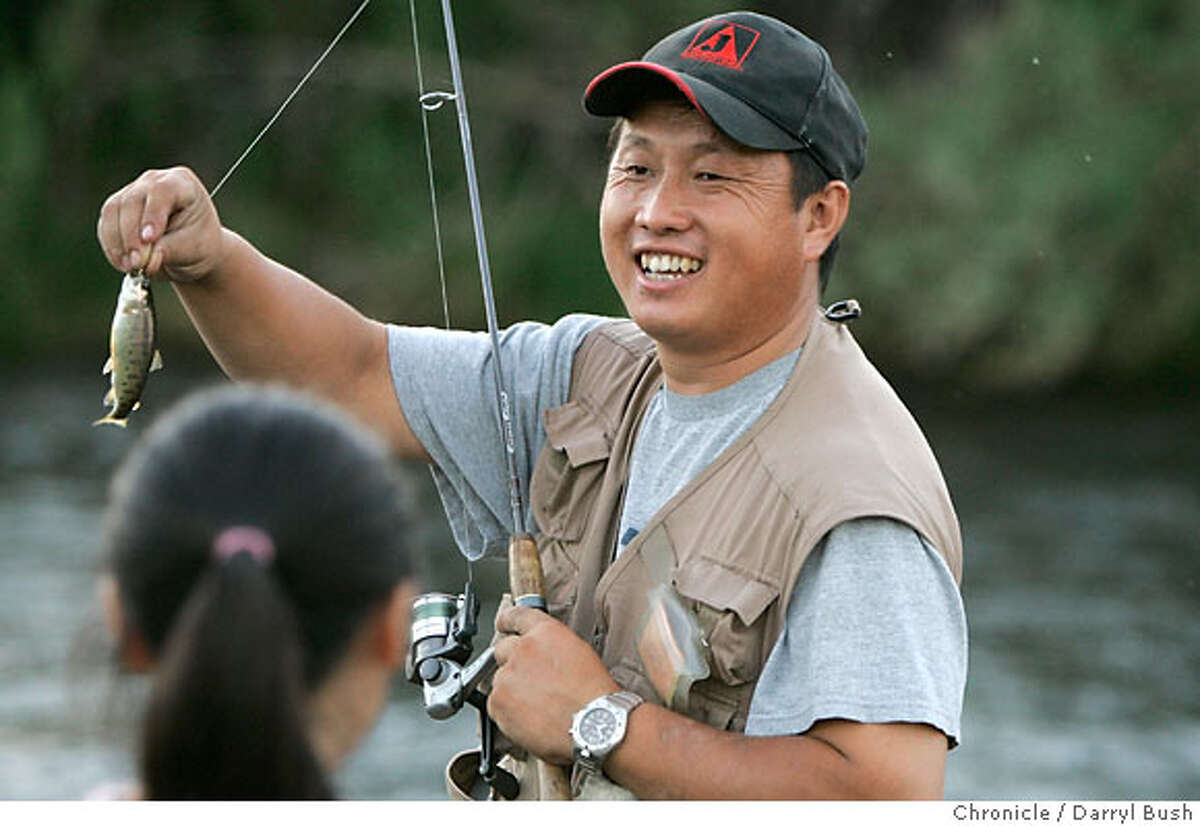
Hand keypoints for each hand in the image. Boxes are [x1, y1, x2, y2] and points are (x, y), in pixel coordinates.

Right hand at [97, 166, 224, 281]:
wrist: (190, 251)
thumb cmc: (199, 244)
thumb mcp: (193, 248)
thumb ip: (169, 250)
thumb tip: (145, 261)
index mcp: (182, 184)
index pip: (162, 191)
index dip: (152, 214)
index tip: (149, 239)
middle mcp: (154, 182)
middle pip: (132, 202)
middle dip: (131, 236)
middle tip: (136, 263)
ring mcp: (132, 192)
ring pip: (113, 211)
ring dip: (118, 243)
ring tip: (130, 267)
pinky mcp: (117, 209)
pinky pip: (106, 224)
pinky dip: (112, 246)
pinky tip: (122, 263)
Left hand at [489, 605, 619, 763]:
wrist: (593, 726)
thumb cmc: (594, 695)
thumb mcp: (579, 654)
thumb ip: (551, 646)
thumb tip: (540, 652)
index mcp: (545, 632)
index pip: (516, 616)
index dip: (507, 621)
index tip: (503, 625)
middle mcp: (523, 649)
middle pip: (503, 649)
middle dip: (512, 662)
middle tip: (530, 681)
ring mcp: (507, 676)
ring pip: (500, 680)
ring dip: (511, 690)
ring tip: (537, 706)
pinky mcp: (498, 702)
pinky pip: (495, 704)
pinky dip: (507, 712)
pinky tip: (529, 719)